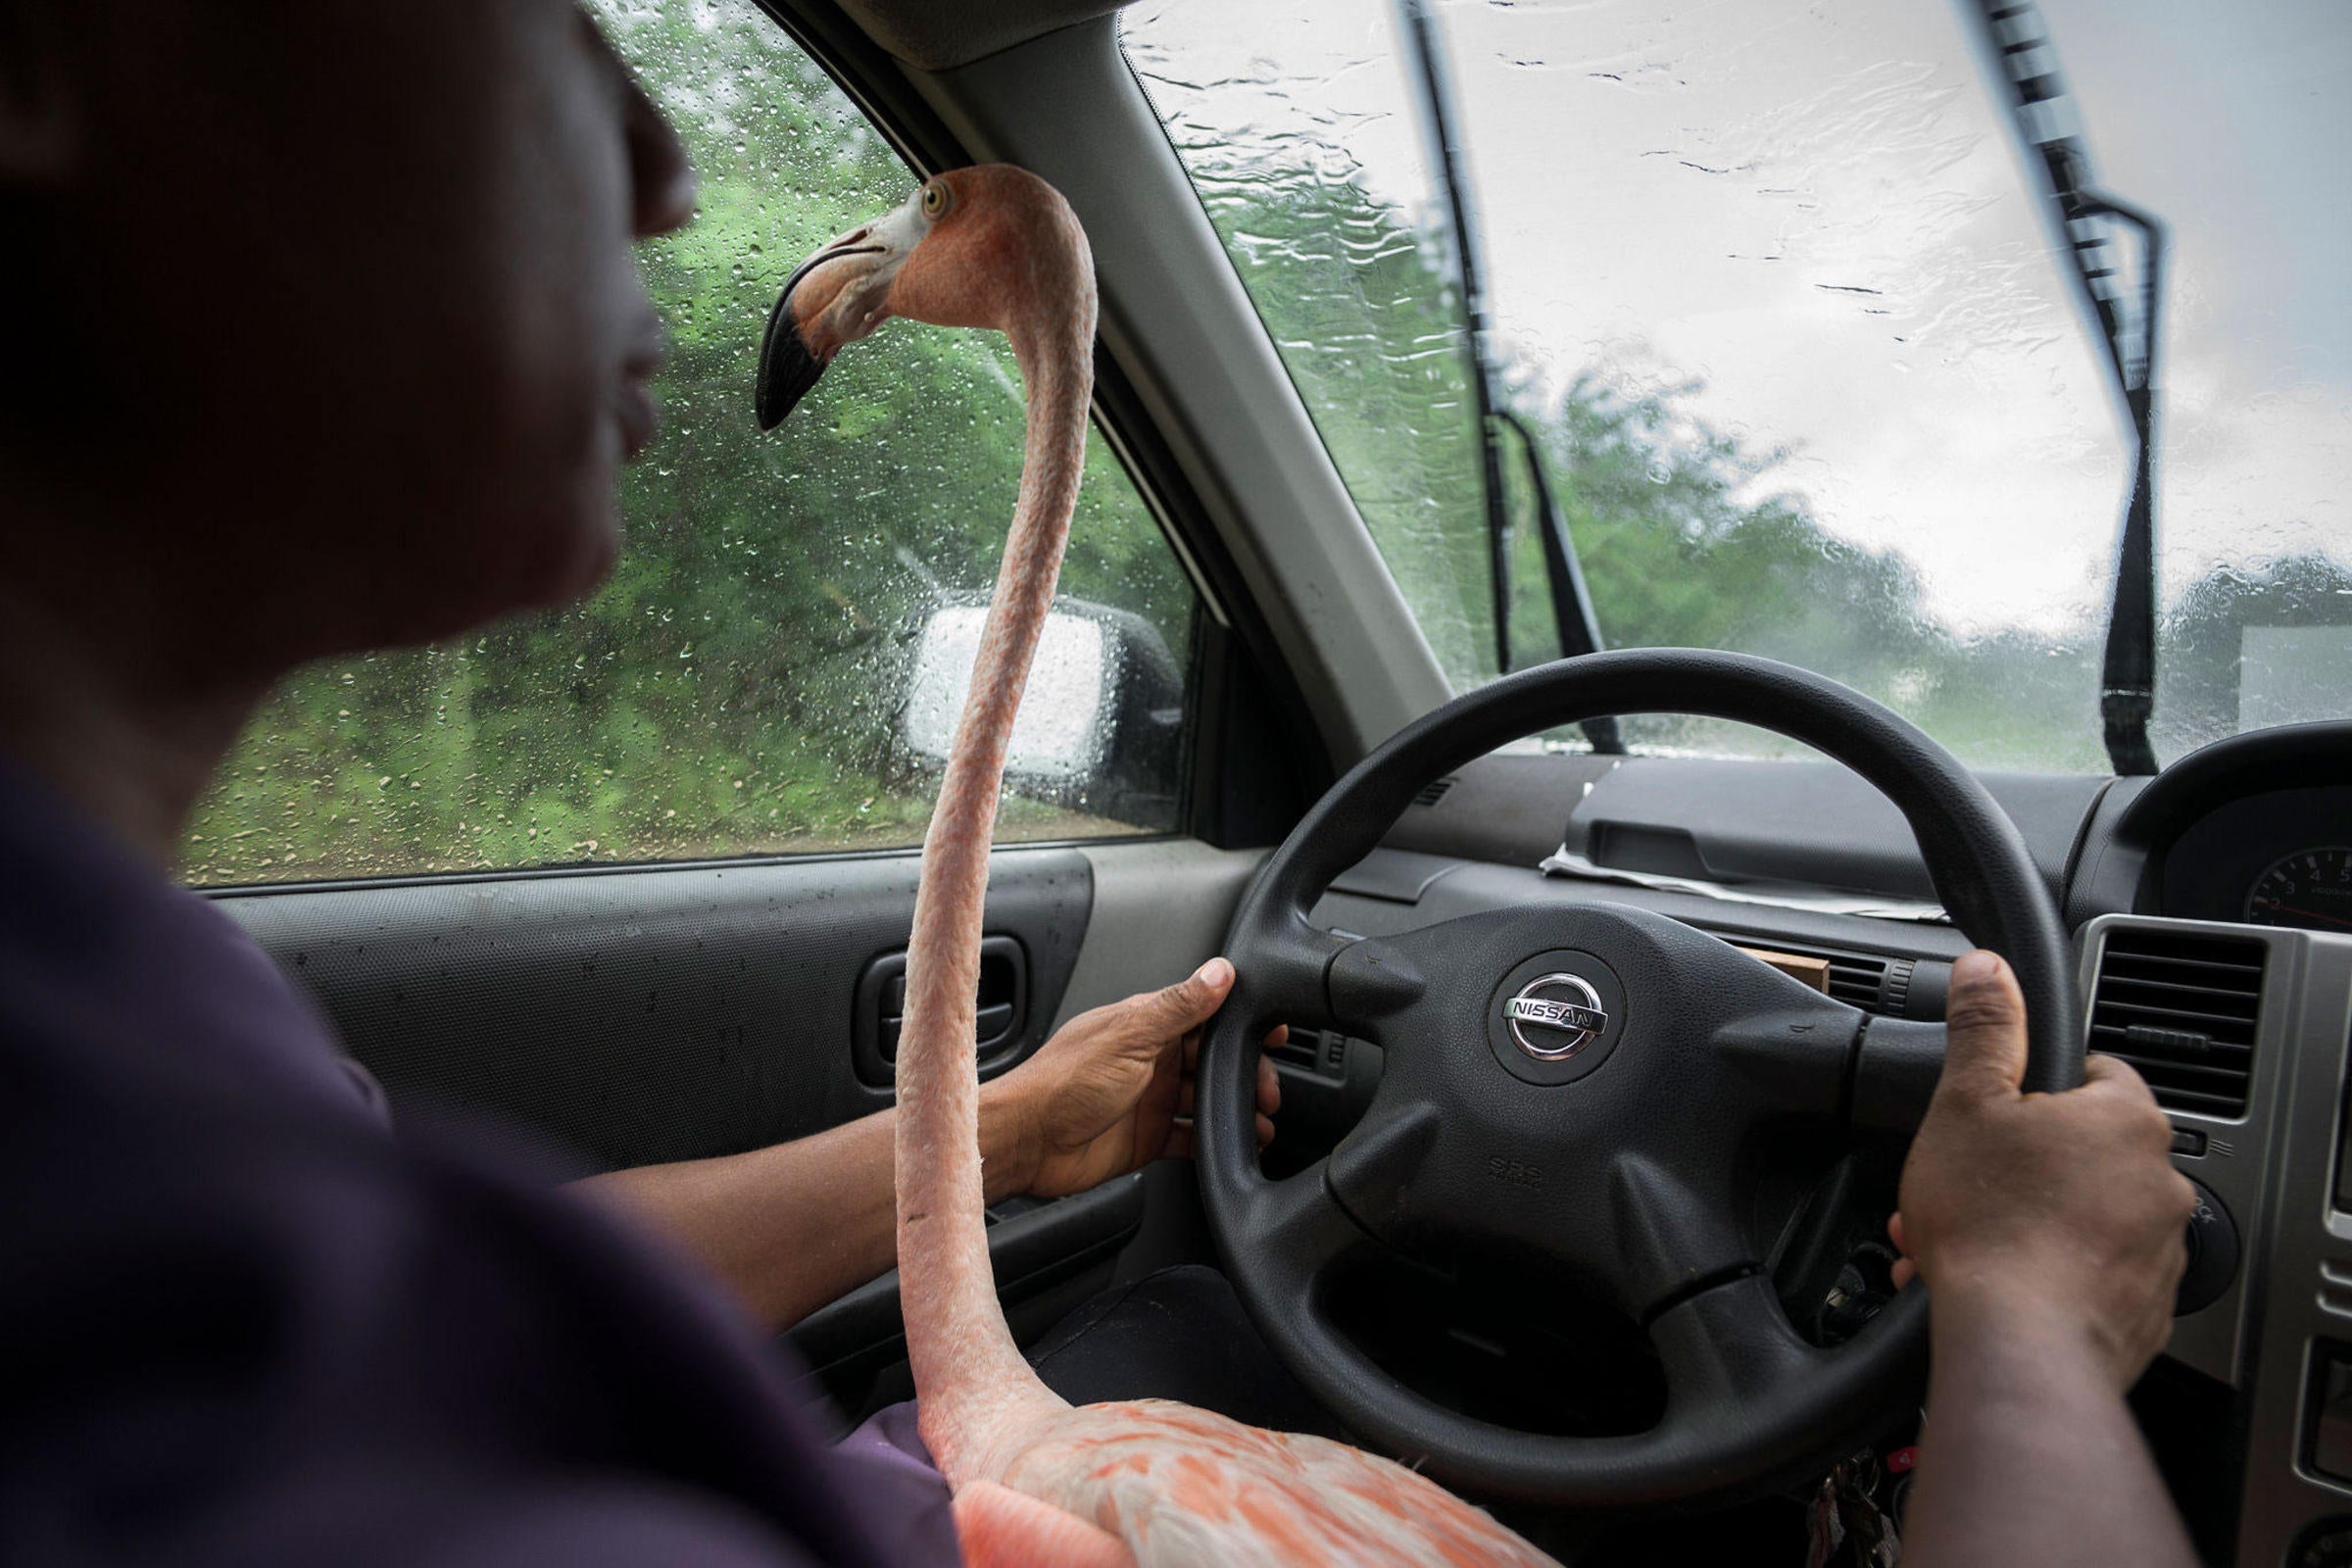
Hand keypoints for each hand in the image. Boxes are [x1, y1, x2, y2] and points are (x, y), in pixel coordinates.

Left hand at [989, 957, 1282, 1199]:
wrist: (1027, 1141)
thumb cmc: (1063, 1082)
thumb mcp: (1130, 1035)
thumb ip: (1179, 1005)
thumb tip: (1219, 971)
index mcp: (1147, 1025)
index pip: (1206, 1014)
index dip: (1241, 1021)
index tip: (1273, 1032)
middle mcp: (1151, 1059)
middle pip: (1213, 1061)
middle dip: (1246, 1074)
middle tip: (1268, 1090)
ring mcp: (1150, 1099)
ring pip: (1207, 1100)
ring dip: (1235, 1110)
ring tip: (1261, 1123)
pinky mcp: (1147, 1137)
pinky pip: (1191, 1138)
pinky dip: (1213, 1141)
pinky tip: (1232, 1146)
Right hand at [1887, 950, 2195, 1390]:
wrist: (2019, 1344)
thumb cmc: (1994, 1225)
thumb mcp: (1967, 1102)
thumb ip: (1984, 1028)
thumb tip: (1989, 969)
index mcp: (2127, 1119)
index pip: (2094, 1071)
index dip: (2033, 1087)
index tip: (1997, 1111)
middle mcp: (2160, 1182)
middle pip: (2079, 1149)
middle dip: (2015, 1164)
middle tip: (1962, 1182)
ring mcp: (2158, 1251)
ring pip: (2079, 1215)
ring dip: (2023, 1220)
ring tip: (1960, 1241)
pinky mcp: (2143, 1309)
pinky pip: (2088, 1274)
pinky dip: (2045, 1273)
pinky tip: (1992, 1282)